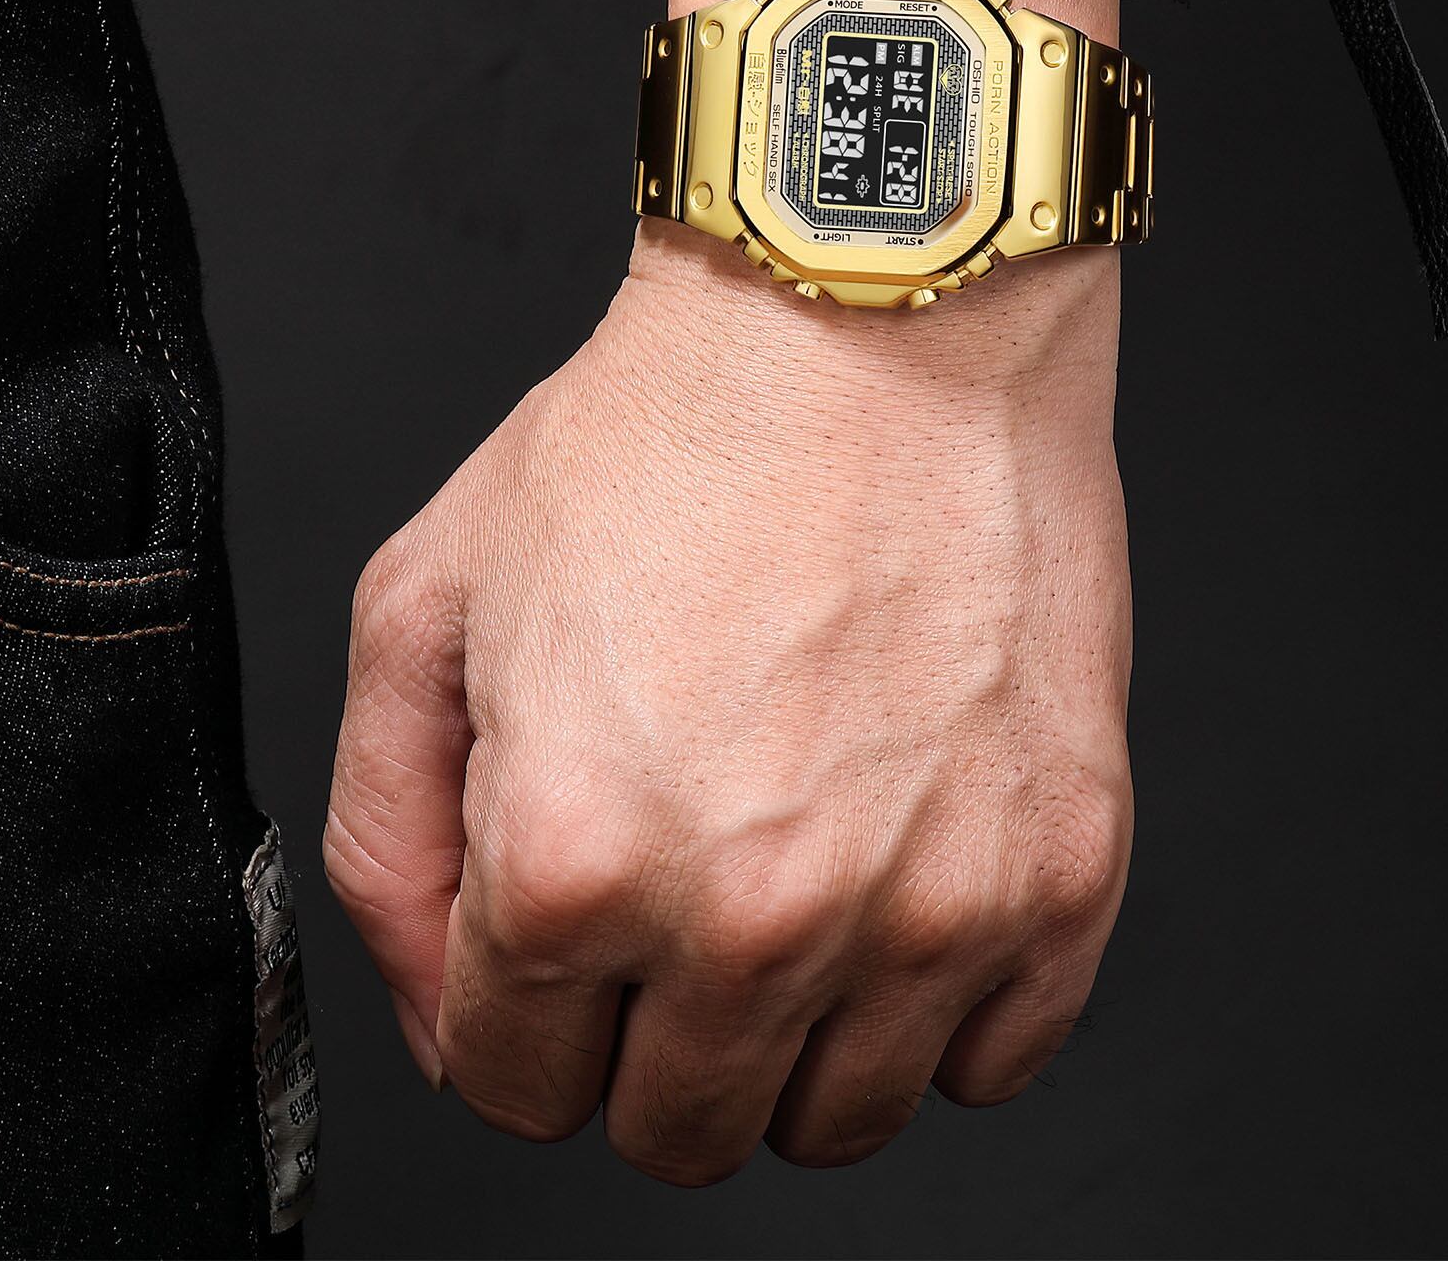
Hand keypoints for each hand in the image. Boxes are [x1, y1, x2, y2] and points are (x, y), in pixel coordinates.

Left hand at [324, 0, 1134, 1183]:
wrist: (874, 318)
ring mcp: (928, 907)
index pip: (511, 1086)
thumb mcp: (431, 596)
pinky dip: (943, 1003)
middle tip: (676, 888)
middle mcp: (754, 915)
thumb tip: (439, 996)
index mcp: (573, 855)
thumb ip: (385, 833)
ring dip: (793, 1033)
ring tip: (796, 867)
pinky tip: (903, 868)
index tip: (565, 918)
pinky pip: (995, 1064)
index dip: (519, 1002)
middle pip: (674, 1130)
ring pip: (832, 1123)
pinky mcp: (1062, 872)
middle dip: (642, 1036)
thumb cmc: (673, 429)